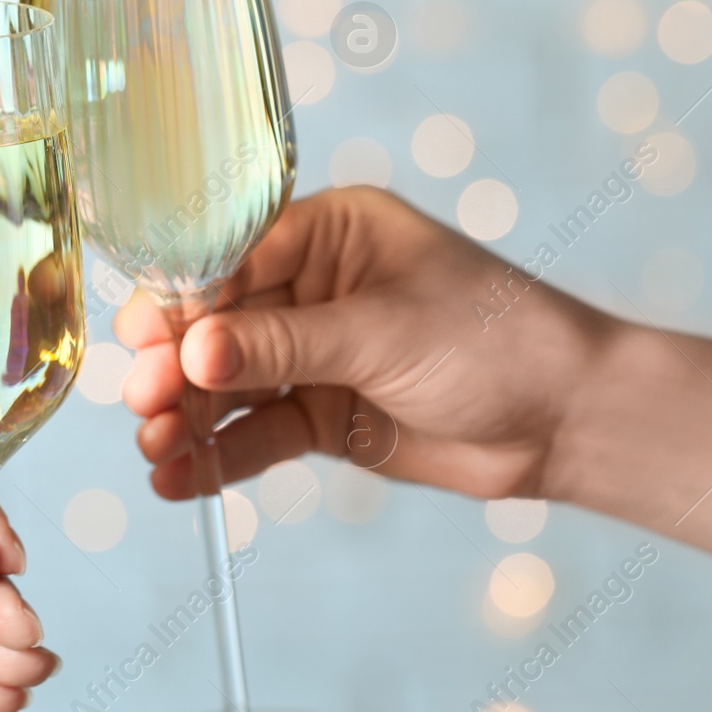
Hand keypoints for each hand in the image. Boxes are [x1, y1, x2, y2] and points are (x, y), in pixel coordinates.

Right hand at [116, 187, 611, 500]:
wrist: (568, 420)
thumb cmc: (495, 340)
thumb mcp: (382, 331)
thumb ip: (283, 344)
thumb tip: (192, 353)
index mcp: (330, 232)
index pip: (233, 256)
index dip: (185, 299)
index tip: (142, 338)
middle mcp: (313, 287)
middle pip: (221, 323)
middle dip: (179, 363)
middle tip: (144, 399)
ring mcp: (315, 355)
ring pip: (231, 384)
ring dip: (189, 415)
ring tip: (155, 448)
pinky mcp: (324, 416)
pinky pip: (258, 435)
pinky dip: (219, 457)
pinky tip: (177, 480)